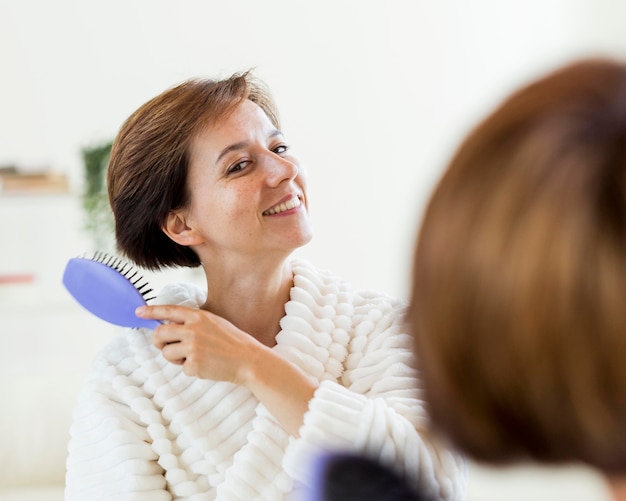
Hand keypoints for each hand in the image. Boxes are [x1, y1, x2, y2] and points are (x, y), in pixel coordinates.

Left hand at [136, 304, 260, 382]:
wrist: (248, 359)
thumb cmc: (232, 341)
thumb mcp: (214, 323)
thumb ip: (194, 323)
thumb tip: (171, 327)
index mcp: (198, 317)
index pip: (169, 311)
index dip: (151, 311)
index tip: (138, 312)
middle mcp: (193, 330)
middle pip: (160, 334)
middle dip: (159, 342)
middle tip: (165, 346)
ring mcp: (193, 348)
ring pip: (167, 354)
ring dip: (176, 359)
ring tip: (195, 357)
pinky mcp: (194, 365)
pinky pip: (182, 368)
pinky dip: (191, 369)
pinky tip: (206, 366)